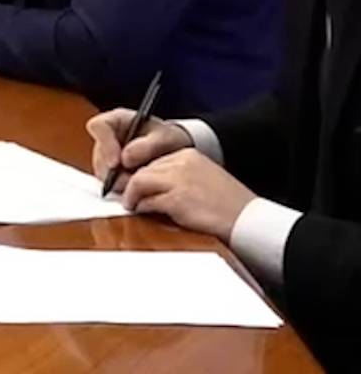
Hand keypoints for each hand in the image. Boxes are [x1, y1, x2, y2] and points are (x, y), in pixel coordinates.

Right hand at [87, 108, 192, 194]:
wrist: (174, 153)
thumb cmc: (168, 140)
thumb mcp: (166, 138)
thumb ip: (148, 146)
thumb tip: (125, 158)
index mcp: (116, 120)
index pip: (98, 126)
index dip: (105, 143)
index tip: (116, 162)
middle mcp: (107, 137)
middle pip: (98, 154)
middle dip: (114, 171)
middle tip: (134, 180)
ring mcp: (105, 155)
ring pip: (102, 171)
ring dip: (120, 180)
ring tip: (142, 180)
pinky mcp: (108, 171)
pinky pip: (109, 182)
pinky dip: (123, 186)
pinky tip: (138, 184)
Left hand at [122, 148, 256, 240]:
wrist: (249, 220)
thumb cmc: (228, 206)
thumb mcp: (202, 179)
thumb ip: (178, 177)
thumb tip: (150, 186)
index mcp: (189, 155)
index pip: (153, 160)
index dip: (141, 174)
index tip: (134, 185)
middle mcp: (182, 162)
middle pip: (143, 169)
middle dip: (133, 184)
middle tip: (127, 196)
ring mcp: (179, 179)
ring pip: (139, 181)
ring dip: (132, 195)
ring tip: (132, 204)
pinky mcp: (176, 198)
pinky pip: (147, 201)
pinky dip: (141, 207)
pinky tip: (142, 212)